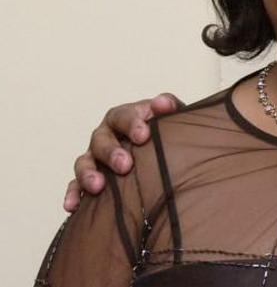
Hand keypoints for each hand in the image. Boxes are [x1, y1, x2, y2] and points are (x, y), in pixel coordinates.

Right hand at [63, 94, 182, 212]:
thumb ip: (168, 106)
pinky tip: (73, 206)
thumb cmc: (164, 131)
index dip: (131, 125)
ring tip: (98, 186)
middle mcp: (105, 135)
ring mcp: (94, 157)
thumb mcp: (170, 116)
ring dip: (88, 174)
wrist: (163, 152)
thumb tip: (162, 104)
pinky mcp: (88, 178)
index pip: (123, 116)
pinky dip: (73, 195)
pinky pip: (75, 186)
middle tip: (125, 165)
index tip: (143, 136)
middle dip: (111, 152)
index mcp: (123, 117)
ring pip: (84, 162)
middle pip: (101, 140)